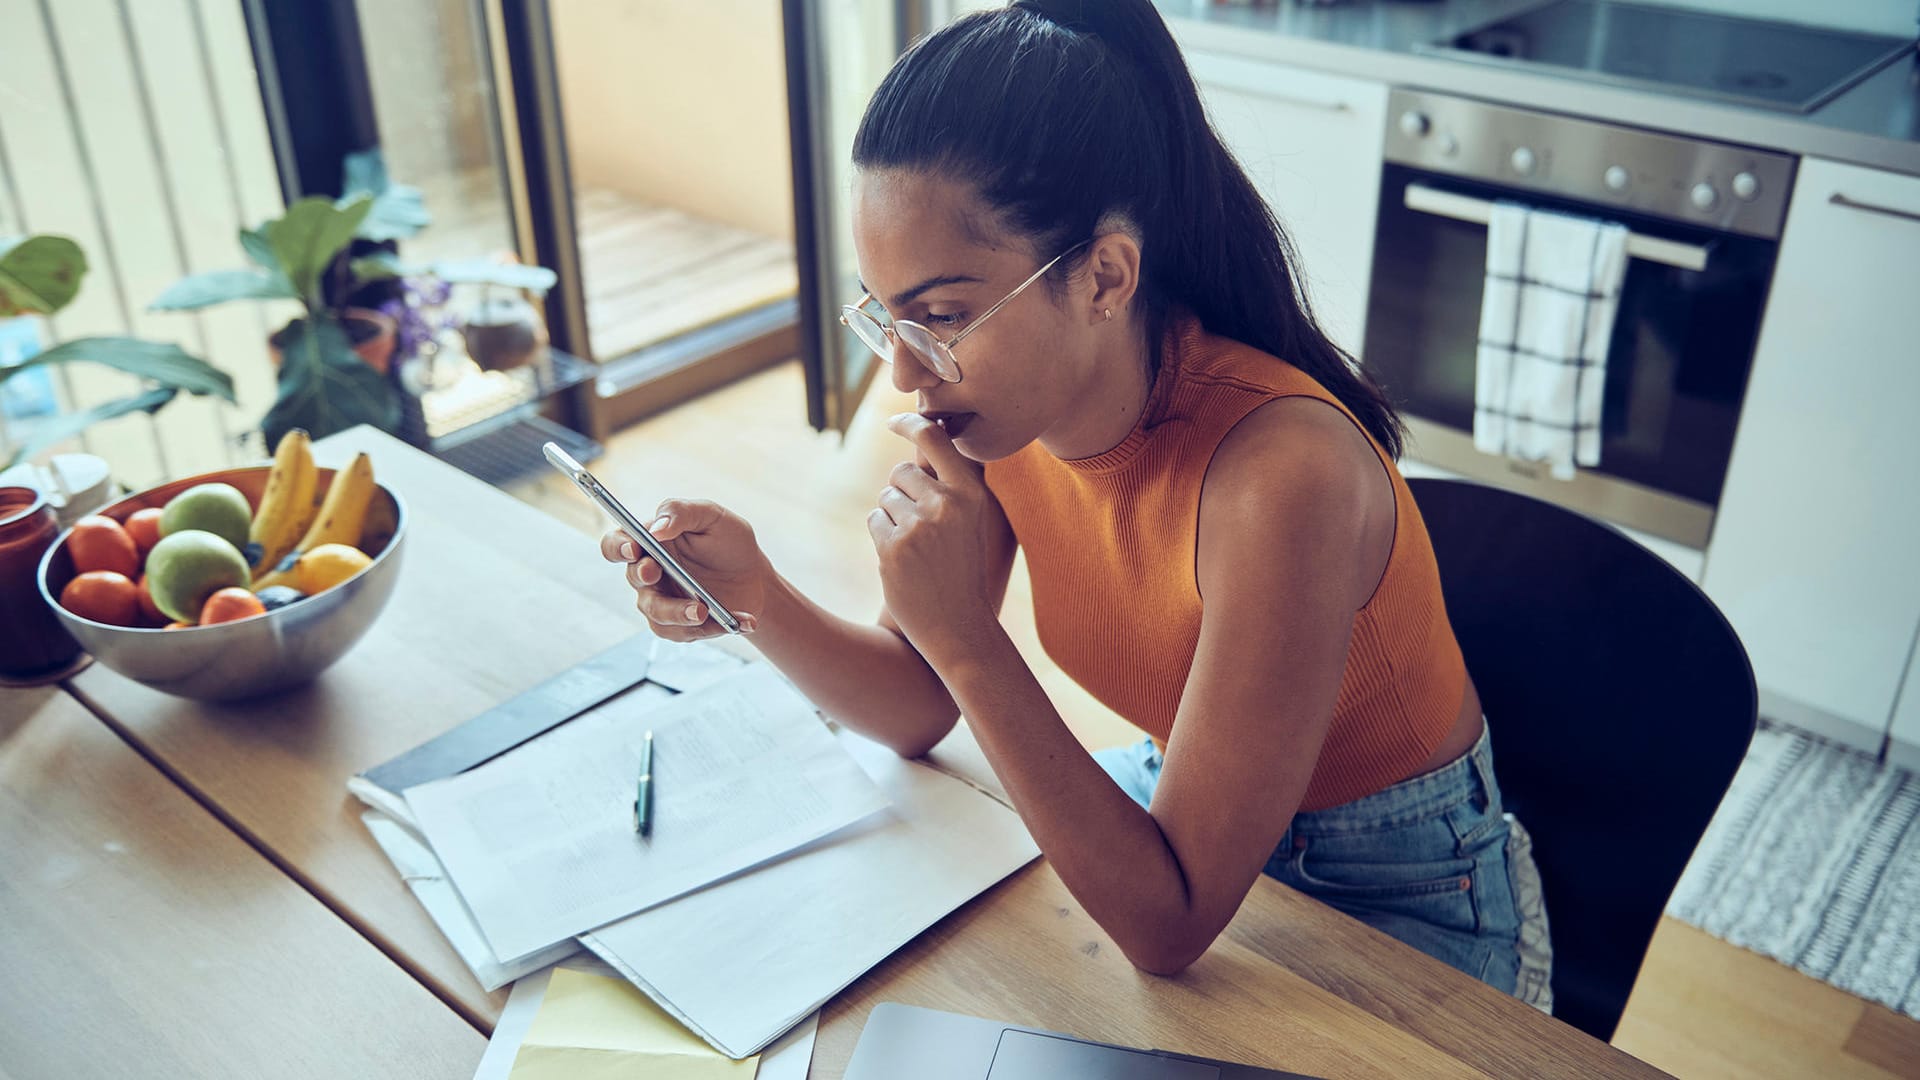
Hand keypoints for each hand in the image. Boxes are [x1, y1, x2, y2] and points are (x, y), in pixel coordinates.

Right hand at [599, 498, 767, 640]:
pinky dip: (713, 628)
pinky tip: (741, 620)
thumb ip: (682, 512)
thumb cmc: (728, 541)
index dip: (618, 547)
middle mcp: (649, 573)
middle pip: (634, 578)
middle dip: (644, 577)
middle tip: (657, 572)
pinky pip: (683, 632)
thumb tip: (657, 528)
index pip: (617, 543)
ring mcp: (662, 601)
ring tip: (704, 610)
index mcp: (650, 542)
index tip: (633, 548)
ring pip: (656, 612)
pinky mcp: (680, 625)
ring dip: (678, 612)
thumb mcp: (711, 516)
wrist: (754, 576)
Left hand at [869, 413, 1001, 663]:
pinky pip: (875, 520)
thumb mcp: (972, 520)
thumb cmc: (962, 569)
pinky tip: (903, 560)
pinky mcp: (893, 547)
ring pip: (886, 497)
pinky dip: (882, 536)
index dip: (910, 423)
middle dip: (902, 491)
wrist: (958, 625)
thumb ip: (953, 482)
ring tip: (916, 548)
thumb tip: (928, 434)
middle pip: (902, 473)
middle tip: (919, 525)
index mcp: (971, 494)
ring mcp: (918, 526)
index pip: (934, 439)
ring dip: (892, 517)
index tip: (895, 422)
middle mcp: (946, 504)